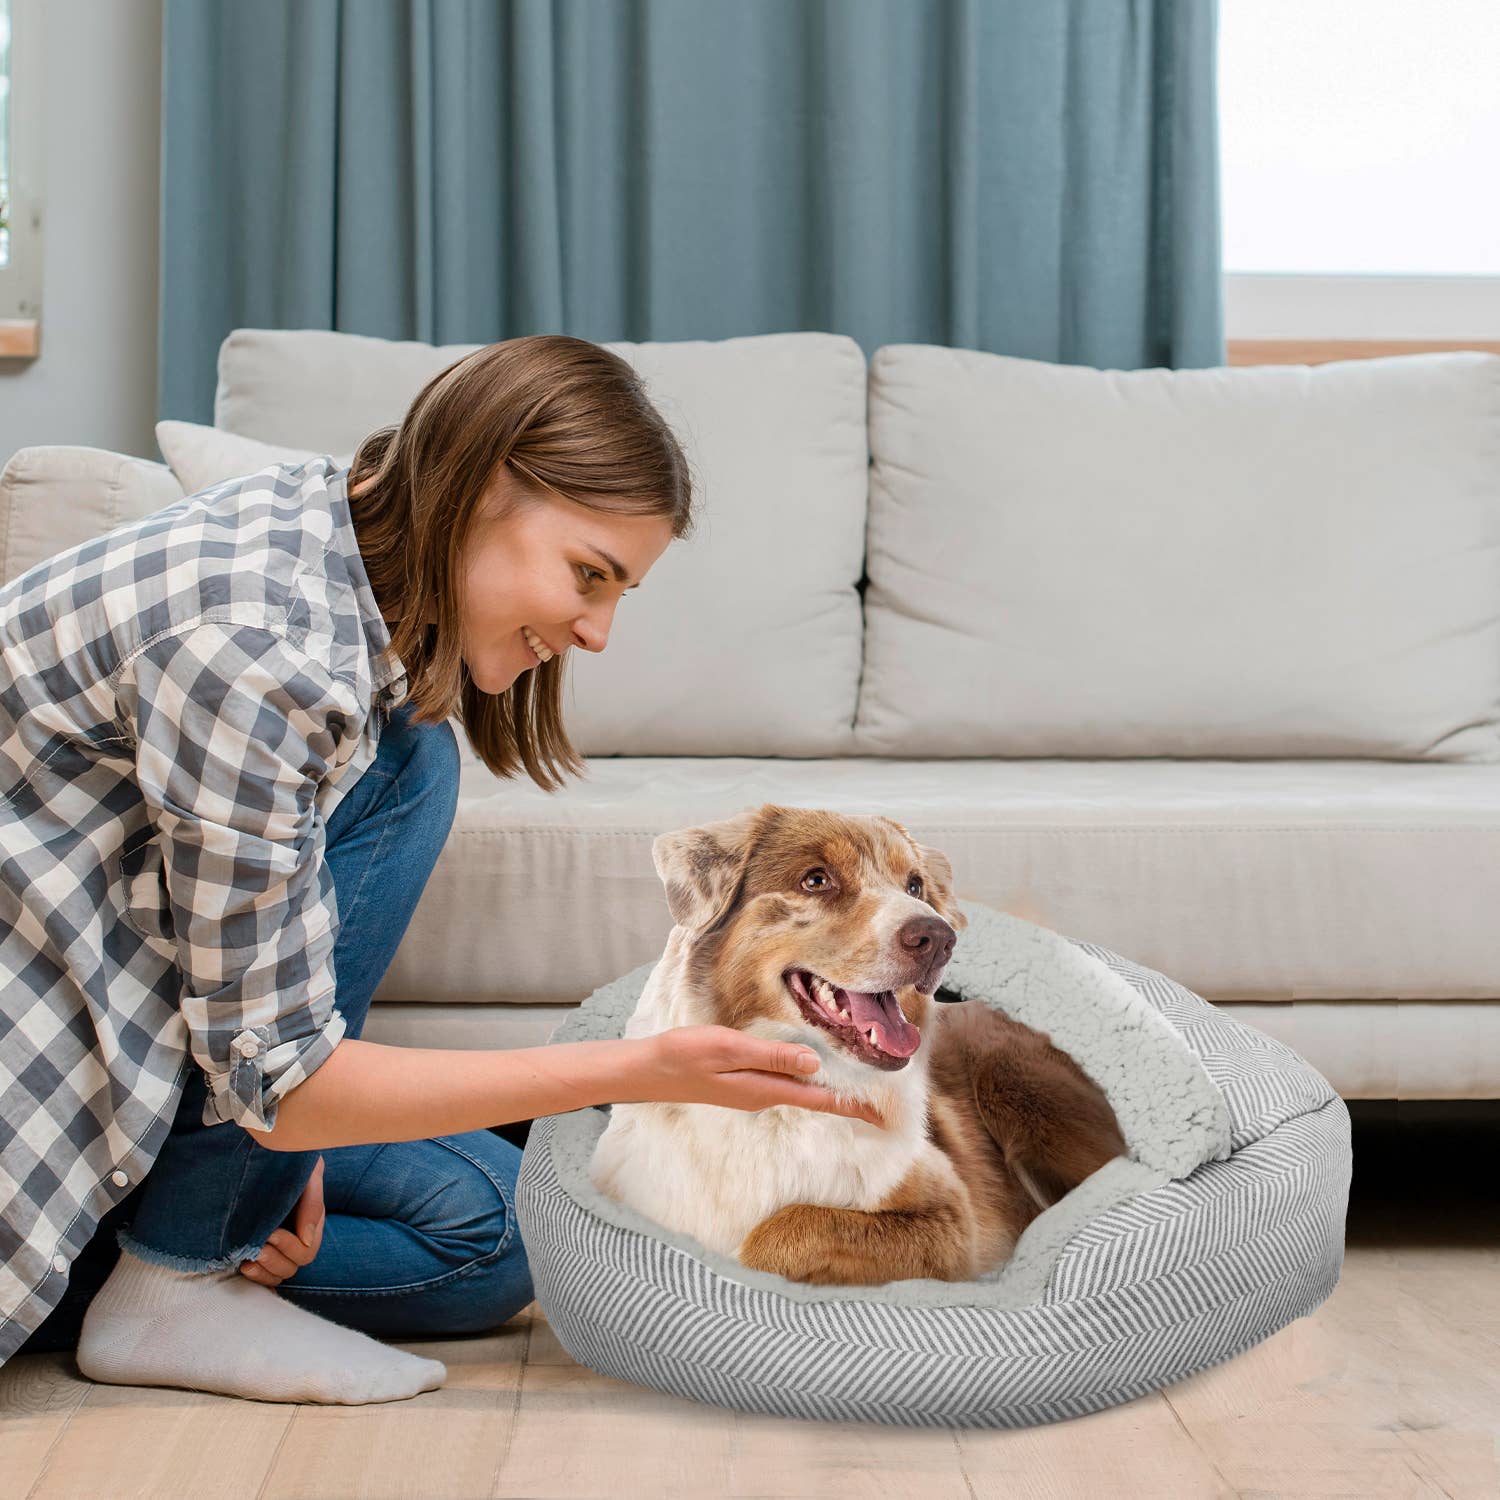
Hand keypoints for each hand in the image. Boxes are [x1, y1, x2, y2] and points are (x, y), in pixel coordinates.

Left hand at [239, 1154, 326, 1286]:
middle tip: (257, 1246)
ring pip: (279, 1275)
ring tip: (248, 1260)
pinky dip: (256, 1277)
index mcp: (310, 1222)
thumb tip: (306, 1238)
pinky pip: (264, 1277)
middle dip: (275, 1260)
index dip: (289, 1246)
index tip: (271, 1232)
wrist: (266, 1149)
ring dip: (264, 1271)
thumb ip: (313, 1202)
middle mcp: (296, 1237)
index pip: (306, 1251)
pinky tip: (243, 1265)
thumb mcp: (307, 1175)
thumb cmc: (289, 1162)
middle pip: (293, 1266)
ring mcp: (278, 1246)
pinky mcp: (260, 1249)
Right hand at [623, 1026, 885, 1127]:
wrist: (647, 1070)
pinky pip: (781, 1082)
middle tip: (880, 1099)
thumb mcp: (730, 1050)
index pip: (819, 1100)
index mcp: (764, 1090)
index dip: (851, 1105)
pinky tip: (808, 1068)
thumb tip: (814, 1065)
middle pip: (814, 1098)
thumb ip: (771, 1057)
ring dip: (826, 1089)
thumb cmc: (685, 1056)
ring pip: (798, 1090)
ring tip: (854, 1084)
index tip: (883, 1114)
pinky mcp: (739, 1081)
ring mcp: (750, 1090)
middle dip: (846, 1099)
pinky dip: (802, 1078)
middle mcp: (762, 1095)